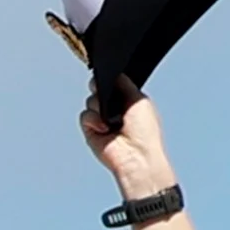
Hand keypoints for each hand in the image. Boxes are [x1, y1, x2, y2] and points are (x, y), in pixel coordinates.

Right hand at [80, 76, 177, 199]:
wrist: (136, 156)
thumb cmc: (145, 133)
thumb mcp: (139, 99)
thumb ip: (125, 83)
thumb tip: (114, 72)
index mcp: (128, 102)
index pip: (112, 83)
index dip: (109, 78)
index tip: (109, 76)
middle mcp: (114, 110)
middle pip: (99, 88)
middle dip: (101, 89)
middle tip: (108, 96)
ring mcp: (102, 120)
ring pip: (90, 100)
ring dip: (99, 106)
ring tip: (112, 120)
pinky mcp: (91, 131)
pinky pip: (84, 115)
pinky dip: (93, 119)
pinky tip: (104, 128)